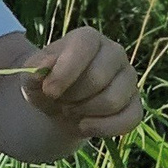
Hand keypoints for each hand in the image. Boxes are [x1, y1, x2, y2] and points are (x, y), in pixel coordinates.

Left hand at [22, 27, 140, 143]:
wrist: (61, 107)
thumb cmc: (47, 86)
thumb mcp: (31, 77)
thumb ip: (34, 69)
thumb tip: (44, 66)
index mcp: (88, 38)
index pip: (84, 46)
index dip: (65, 71)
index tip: (48, 91)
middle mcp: (114, 52)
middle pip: (98, 77)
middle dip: (73, 97)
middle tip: (60, 101)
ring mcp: (129, 78)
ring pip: (112, 101)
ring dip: (84, 113)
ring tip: (71, 110)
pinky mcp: (136, 103)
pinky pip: (130, 119)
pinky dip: (102, 128)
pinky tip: (84, 126)